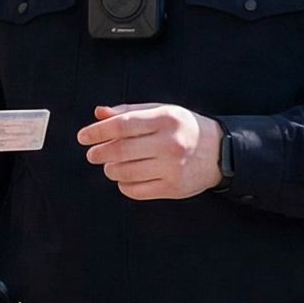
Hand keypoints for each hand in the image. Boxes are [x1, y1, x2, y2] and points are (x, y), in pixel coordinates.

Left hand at [78, 103, 222, 200]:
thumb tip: (99, 114)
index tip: (83, 137)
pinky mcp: (173, 189)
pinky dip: (123, 185)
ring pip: (125, 172)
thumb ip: (130, 112)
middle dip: (99, 153)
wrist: (220, 153)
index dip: (97, 131)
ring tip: (110, 165)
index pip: (122, 125)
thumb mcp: (162, 111)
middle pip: (120, 150)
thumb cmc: (185, 129)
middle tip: (92, 154)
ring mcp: (172, 168)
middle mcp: (170, 143)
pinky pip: (136, 190)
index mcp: (166, 119)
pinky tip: (125, 178)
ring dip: (110, 169)